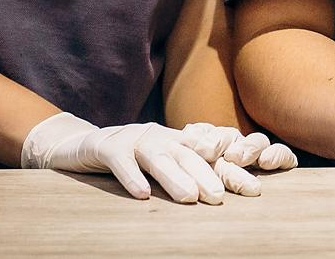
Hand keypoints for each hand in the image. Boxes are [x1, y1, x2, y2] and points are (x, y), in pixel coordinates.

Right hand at [21, 112, 296, 203]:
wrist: (79, 147)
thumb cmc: (127, 162)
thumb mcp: (159, 167)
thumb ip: (187, 175)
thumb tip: (227, 196)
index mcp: (175, 141)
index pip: (208, 156)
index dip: (231, 171)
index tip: (255, 190)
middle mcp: (157, 136)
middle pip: (186, 153)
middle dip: (207, 174)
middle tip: (221, 198)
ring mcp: (130, 138)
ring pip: (156, 154)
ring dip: (174, 176)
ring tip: (189, 199)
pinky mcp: (103, 146)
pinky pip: (118, 159)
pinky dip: (131, 176)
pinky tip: (142, 195)